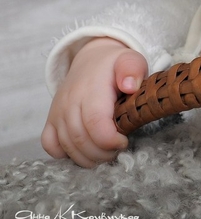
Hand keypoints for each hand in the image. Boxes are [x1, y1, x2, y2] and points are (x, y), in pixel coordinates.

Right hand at [41, 38, 147, 166]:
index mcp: (91, 89)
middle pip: (81, 139)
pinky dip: (65, 155)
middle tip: (117, 150)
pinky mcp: (51, 120)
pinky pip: (50, 144)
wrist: (91, 60)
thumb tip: (130, 86)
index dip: (110, 140)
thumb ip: (132, 69)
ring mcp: (58, 112)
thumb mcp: (131, 61)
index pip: (95, 123)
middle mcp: (70, 102)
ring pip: (66, 145)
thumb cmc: (115, 66)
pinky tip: (84, 151)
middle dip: (102, 153)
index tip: (124, 141)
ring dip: (88, 158)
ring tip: (106, 153)